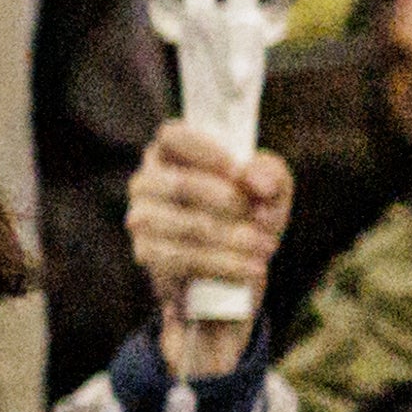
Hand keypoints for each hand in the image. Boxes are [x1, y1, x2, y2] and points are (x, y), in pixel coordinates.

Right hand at [124, 121, 293, 380]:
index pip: (173, 136)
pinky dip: (224, 265)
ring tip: (265, 247)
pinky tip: (252, 269)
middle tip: (262, 216)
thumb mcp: (270, 191)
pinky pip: (183, 259)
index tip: (238, 171)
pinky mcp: (146, 254)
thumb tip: (257, 181)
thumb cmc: (247, 217)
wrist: (231, 275)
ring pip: (187, 226)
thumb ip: (270, 173)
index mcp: (172, 154)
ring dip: (233, 238)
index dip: (206, 151)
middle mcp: (147, 182)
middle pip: (179, 183)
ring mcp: (142, 218)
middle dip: (228, 201)